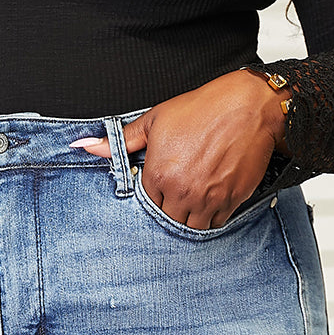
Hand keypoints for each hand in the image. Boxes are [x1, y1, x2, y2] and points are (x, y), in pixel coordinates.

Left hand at [73, 71, 287, 228]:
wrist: (248, 107)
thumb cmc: (202, 109)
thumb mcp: (155, 120)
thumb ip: (121, 141)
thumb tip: (85, 146)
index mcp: (159, 174)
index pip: (146, 204)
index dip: (152, 194)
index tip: (159, 185)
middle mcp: (183, 192)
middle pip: (167, 220)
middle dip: (169, 210)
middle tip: (175, 194)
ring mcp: (209, 199)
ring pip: (191, 227)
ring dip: (188, 217)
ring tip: (191, 199)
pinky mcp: (233, 201)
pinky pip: (217, 224)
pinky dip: (211, 217)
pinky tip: (209, 200)